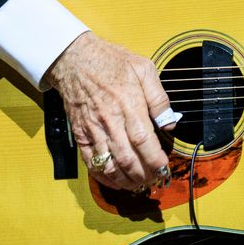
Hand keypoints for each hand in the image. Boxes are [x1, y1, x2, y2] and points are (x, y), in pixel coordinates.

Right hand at [44, 32, 178, 190]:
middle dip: (144, 175)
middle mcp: (111, 121)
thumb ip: (159, 97)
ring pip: (110, 165)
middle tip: (155, 180)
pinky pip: (91, 163)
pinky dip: (104, 177)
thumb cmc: (111, 62)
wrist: (75, 59)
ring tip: (139, 185)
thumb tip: (169, 123)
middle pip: (128, 159)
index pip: (143, 140)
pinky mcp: (81, 135)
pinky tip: (116, 182)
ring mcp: (94, 130)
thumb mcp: (144, 68)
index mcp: (129, 104)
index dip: (155, 159)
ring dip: (126, 181)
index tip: (164, 167)